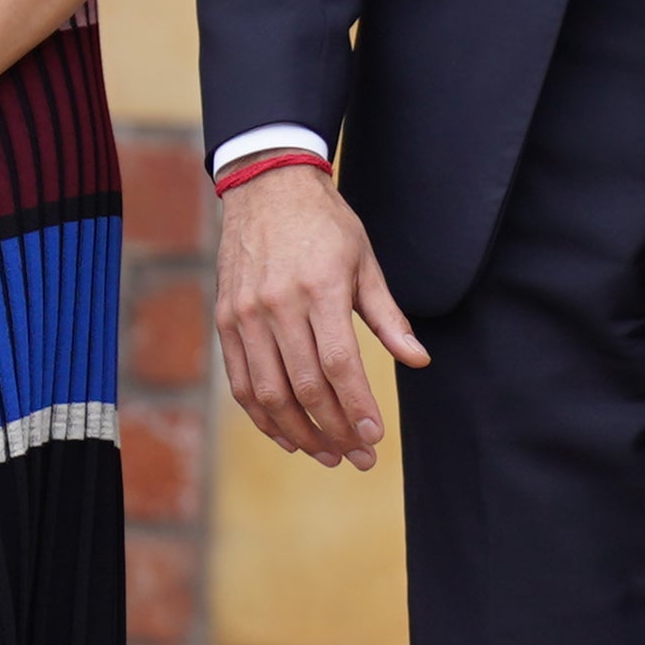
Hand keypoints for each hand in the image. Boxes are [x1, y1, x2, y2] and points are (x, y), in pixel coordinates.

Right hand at [214, 162, 429, 469]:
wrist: (267, 187)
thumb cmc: (326, 225)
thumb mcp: (366, 262)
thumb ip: (388, 317)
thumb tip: (418, 360)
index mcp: (320, 290)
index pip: (340, 364)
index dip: (357, 407)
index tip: (375, 437)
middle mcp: (278, 305)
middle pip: (305, 386)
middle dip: (335, 430)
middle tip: (359, 458)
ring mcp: (245, 315)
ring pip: (269, 392)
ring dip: (299, 432)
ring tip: (329, 454)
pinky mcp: (225, 320)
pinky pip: (240, 380)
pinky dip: (262, 415)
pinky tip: (288, 434)